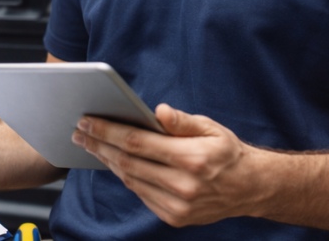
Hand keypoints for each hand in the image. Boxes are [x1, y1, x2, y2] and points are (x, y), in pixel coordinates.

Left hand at [72, 103, 261, 226]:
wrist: (249, 188)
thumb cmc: (226, 152)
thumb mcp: (211, 128)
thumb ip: (182, 121)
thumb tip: (158, 111)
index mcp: (192, 159)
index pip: (138, 143)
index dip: (108, 131)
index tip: (87, 121)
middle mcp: (183, 186)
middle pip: (128, 162)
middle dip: (99, 145)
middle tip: (79, 131)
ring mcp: (178, 206)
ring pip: (130, 180)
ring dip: (107, 161)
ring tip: (91, 144)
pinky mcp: (174, 217)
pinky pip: (140, 194)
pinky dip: (125, 176)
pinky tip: (114, 162)